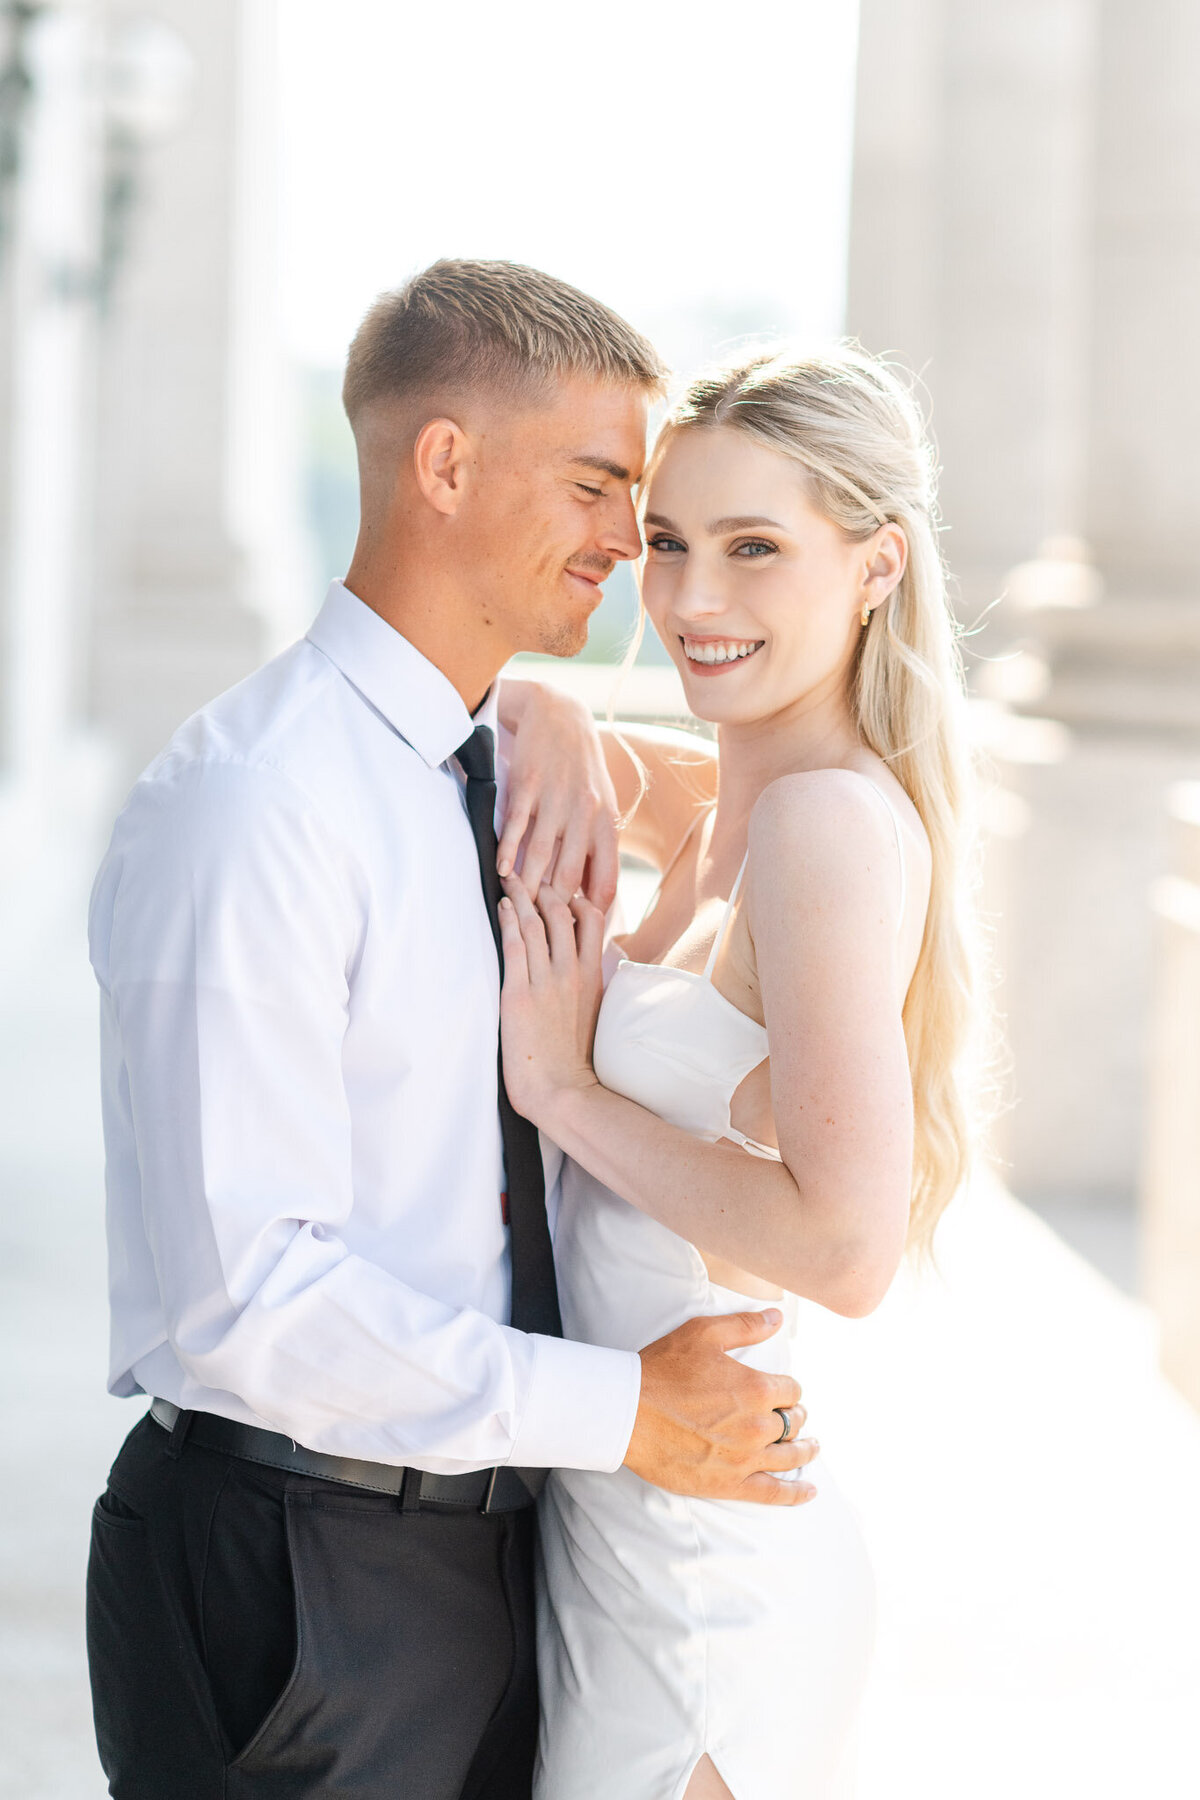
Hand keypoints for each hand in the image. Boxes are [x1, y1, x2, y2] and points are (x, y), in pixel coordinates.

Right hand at [495, 680, 619, 908]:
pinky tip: (501, 871)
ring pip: (540, 856)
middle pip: (568, 878)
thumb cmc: (581, 768)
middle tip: (536, 927)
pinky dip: (507, 852)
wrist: (559, 715)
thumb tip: (593, 897)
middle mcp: (585, 814)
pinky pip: (516, 827)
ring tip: (516, 906)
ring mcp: (555, 800)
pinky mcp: (528, 786)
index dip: (589, 914)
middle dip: (551, 907)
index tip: (573, 932)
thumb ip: (598, 849)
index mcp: (607, 824)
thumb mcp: (602, 805)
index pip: (604, 883)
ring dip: (526, 886)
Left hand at [498, 876, 603, 1127]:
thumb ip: (590, 987)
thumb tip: (587, 971)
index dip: (574, 896)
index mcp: (592, 976)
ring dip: (521, 895)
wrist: (564, 1091)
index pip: (591, 918)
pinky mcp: (519, 995)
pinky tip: (501, 907)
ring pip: (536, 923)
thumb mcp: (594, 1016)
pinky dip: (509, 920)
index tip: (561, 888)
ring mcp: (546, 982)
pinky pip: (515, 946)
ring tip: (509, 879)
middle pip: (561, 912)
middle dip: (544, 887)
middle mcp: (572, 972)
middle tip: (529, 874)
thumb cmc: (576, 1062)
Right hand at [625, 1309, 818, 1505]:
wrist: (627, 1412)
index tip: (781, 1391)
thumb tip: (777, 1317)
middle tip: (790, 1416)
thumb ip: (746, 1326)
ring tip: (812, 1448)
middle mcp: (758, 1425)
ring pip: (790, 1456)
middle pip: (793, 1422)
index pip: (791, 1390)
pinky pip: (773, 1493)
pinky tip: (809, 1491)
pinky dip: (795, 1494)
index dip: (787, 1388)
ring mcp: (746, 1458)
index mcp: (757, 1388)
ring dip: (805, 1450)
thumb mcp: (704, 1333)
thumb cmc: (663, 1369)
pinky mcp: (730, 1484)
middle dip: (794, 1416)